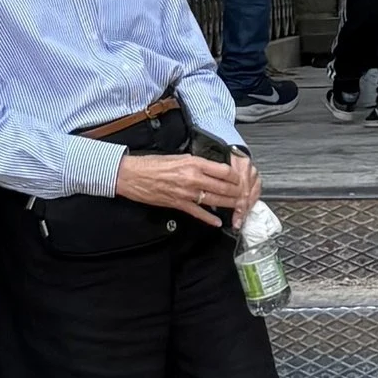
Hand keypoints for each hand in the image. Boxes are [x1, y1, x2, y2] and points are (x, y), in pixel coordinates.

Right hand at [114, 150, 251, 224]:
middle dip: (237, 191)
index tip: (240, 178)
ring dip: (228, 203)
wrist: (133, 175)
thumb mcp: (178, 156)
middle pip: (223, 186)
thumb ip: (196, 162)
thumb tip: (211, 166)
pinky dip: (209, 218)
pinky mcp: (179, 204)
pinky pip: (198, 213)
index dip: (236, 175)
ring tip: (238, 205)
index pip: (224, 170)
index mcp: (194, 163)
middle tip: (244, 194)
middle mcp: (193, 178)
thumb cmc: (152, 164)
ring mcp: (186, 193)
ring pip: (214, 200)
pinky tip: (218, 222)